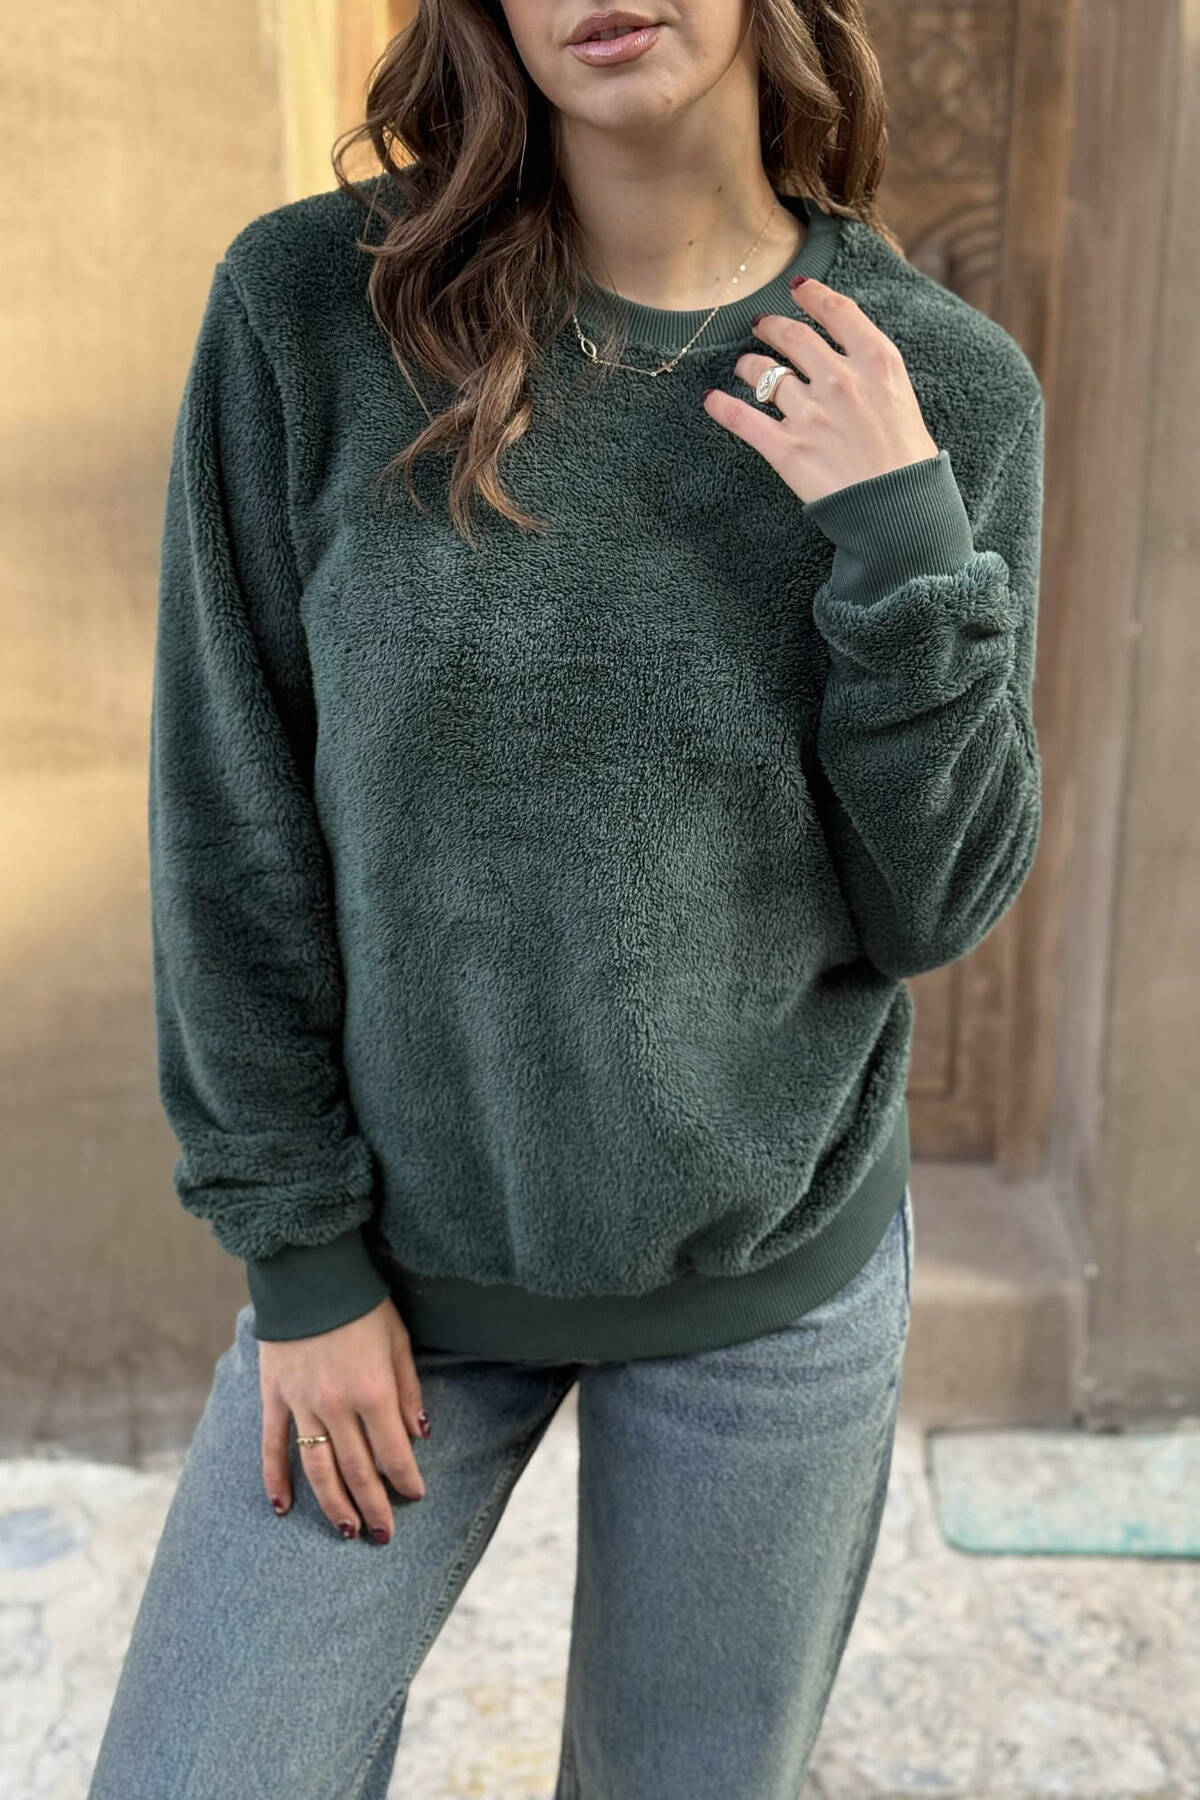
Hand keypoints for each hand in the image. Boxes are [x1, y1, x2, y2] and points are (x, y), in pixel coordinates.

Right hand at [260, 1295, 428, 1542]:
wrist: (309, 1275)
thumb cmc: (362, 1305)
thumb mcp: (397, 1341)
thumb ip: (408, 1390)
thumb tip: (419, 1434)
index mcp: (372, 1391)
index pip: (393, 1452)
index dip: (406, 1479)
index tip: (415, 1496)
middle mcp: (336, 1406)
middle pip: (357, 1469)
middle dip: (374, 1505)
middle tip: (384, 1534)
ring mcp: (301, 1403)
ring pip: (317, 1468)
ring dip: (333, 1503)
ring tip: (347, 1530)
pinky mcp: (274, 1396)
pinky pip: (273, 1446)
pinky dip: (276, 1479)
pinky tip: (282, 1507)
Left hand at [702, 275, 939, 504]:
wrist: (900, 512)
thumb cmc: (910, 466)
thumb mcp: (904, 403)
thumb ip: (875, 378)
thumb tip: (850, 367)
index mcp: (876, 363)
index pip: (837, 312)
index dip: (813, 295)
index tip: (798, 288)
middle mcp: (839, 379)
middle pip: (794, 337)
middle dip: (772, 326)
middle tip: (761, 325)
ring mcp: (810, 413)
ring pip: (763, 373)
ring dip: (748, 366)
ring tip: (744, 367)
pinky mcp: (786, 449)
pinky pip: (742, 418)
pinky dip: (721, 407)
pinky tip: (711, 402)